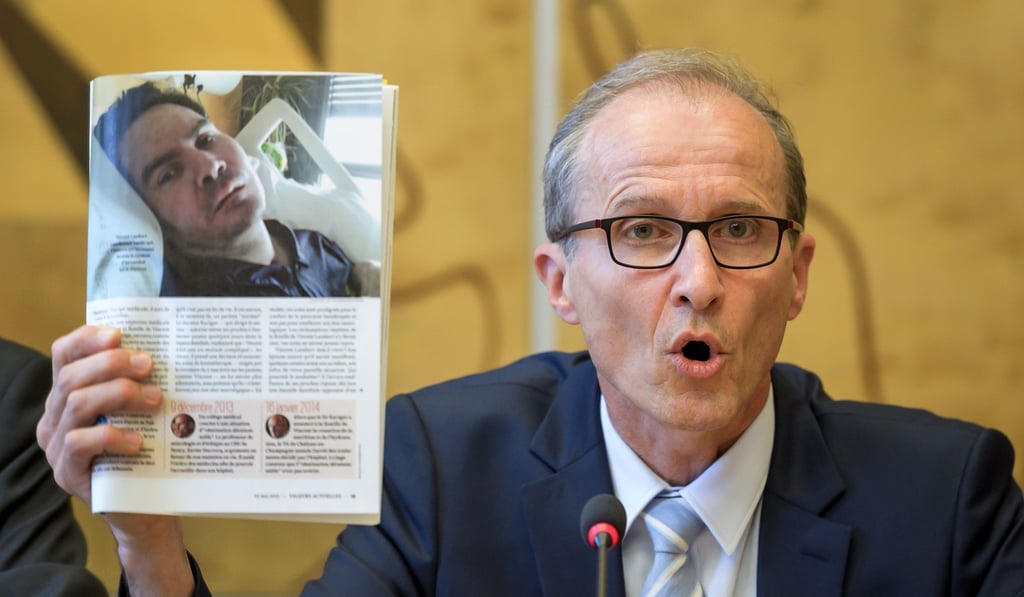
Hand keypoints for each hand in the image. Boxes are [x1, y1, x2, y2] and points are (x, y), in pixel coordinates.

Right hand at [37, 325, 193, 595]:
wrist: (147, 507)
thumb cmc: (148, 452)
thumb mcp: (141, 411)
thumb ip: (140, 382)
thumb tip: (166, 348)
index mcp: (69, 395)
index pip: (64, 355)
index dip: (86, 339)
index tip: (120, 335)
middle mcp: (55, 418)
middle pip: (71, 377)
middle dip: (112, 364)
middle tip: (150, 365)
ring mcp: (56, 447)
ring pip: (75, 404)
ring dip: (118, 394)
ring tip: (155, 399)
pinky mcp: (67, 474)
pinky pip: (78, 443)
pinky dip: (111, 436)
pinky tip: (139, 441)